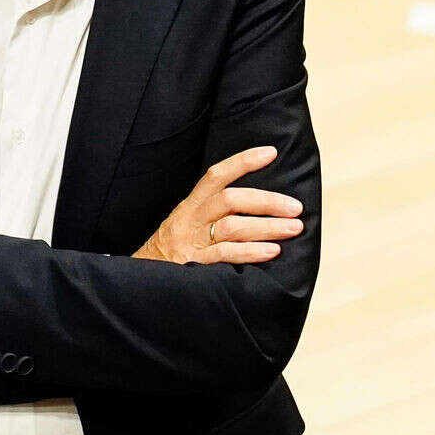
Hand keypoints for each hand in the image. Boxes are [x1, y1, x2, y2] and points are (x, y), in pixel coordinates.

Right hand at [133, 145, 303, 264]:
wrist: (139, 281)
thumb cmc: (172, 251)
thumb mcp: (186, 224)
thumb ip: (213, 214)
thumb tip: (257, 205)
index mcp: (190, 206)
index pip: (215, 175)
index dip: (242, 162)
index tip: (270, 153)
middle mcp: (190, 219)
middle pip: (229, 200)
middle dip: (266, 201)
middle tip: (295, 207)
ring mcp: (191, 241)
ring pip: (231, 226)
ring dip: (266, 226)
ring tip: (293, 228)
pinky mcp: (193, 264)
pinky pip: (224, 255)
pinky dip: (251, 252)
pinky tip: (272, 251)